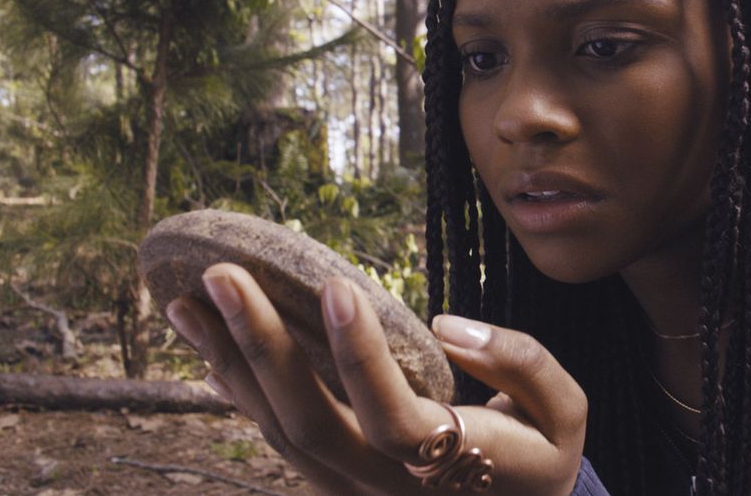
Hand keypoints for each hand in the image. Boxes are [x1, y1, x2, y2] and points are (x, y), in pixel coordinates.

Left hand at [164, 262, 587, 494]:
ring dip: (230, 365)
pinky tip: (207, 350)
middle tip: (219, 277)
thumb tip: (444, 324)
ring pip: (279, 434)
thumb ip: (519, 363)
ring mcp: (352, 490)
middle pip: (311, 425)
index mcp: (453, 467)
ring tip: (186, 303)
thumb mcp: (563, 411)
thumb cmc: (540, 455)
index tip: (333, 286)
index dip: (359, 357)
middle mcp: (388, 487)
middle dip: (260, 348)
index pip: (393, 417)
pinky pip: (277, 439)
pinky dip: (238, 392)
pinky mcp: (333, 482)